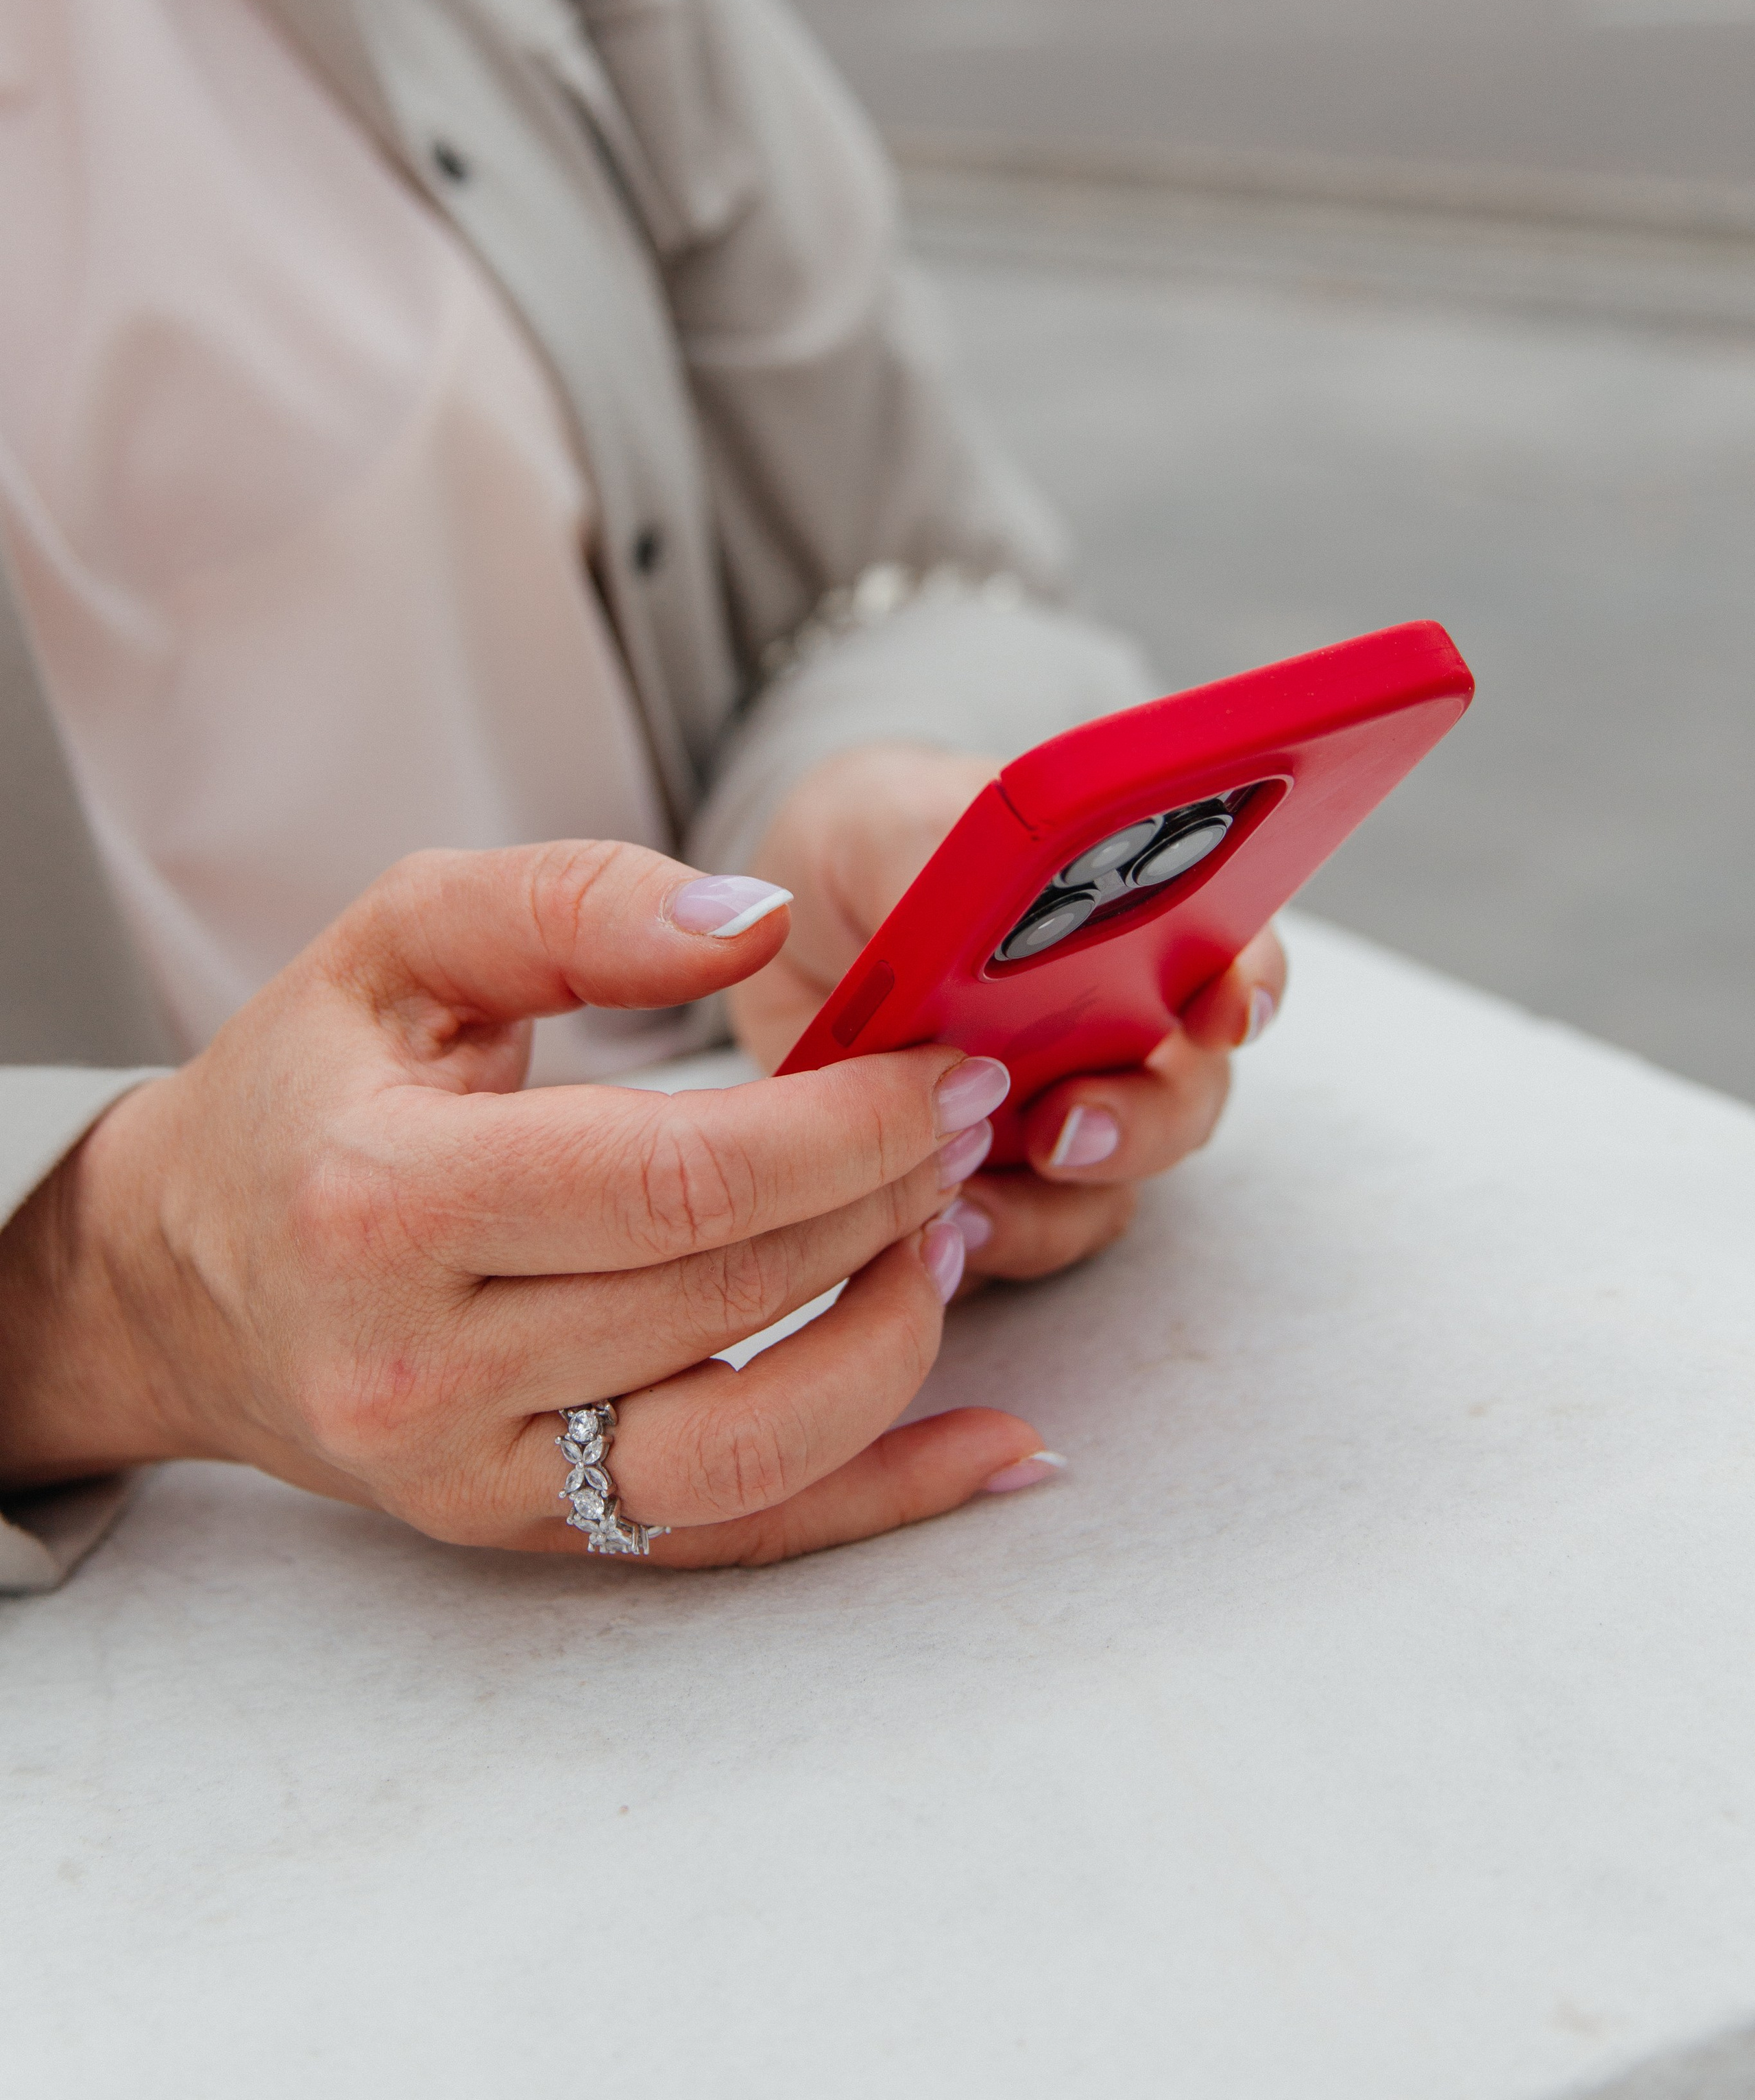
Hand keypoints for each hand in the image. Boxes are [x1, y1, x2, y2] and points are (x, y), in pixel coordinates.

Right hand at [0, 843, 1051, 1565]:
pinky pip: (730, 1543)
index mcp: (384, 1200)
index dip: (843, 1125)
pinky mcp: (520, 1537)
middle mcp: (419, 1368)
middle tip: (964, 1121)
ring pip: (748, 1449)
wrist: (181, 1274)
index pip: (676, 1177)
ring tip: (947, 1236)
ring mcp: (470, 1477)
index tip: (940, 1069)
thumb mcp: (398, 939)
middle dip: (886, 1199)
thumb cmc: (303, 1086)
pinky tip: (994, 1449)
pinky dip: (880, 1498)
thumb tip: (753, 922)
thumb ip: (573, 905)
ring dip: (893, 1341)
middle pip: (728, 1293)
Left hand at [731, 745, 1287, 1291]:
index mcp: (1124, 920)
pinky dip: (988, 1240)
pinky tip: (929, 1226)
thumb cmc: (868, 849)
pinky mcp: (989, 1175)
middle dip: (1142, 1123)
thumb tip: (992, 901)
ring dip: (1055, 1205)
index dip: (1247, 983)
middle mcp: (1116, 1027)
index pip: (1227, 950)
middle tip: (1067, 1127)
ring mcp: (1058, 1108)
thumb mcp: (890, 824)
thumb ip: (953, 857)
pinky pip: (1020, 1234)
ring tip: (969, 1202)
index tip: (1225, 1011)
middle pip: (1183, 1095)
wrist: (778, 931)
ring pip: (1109, 1188)